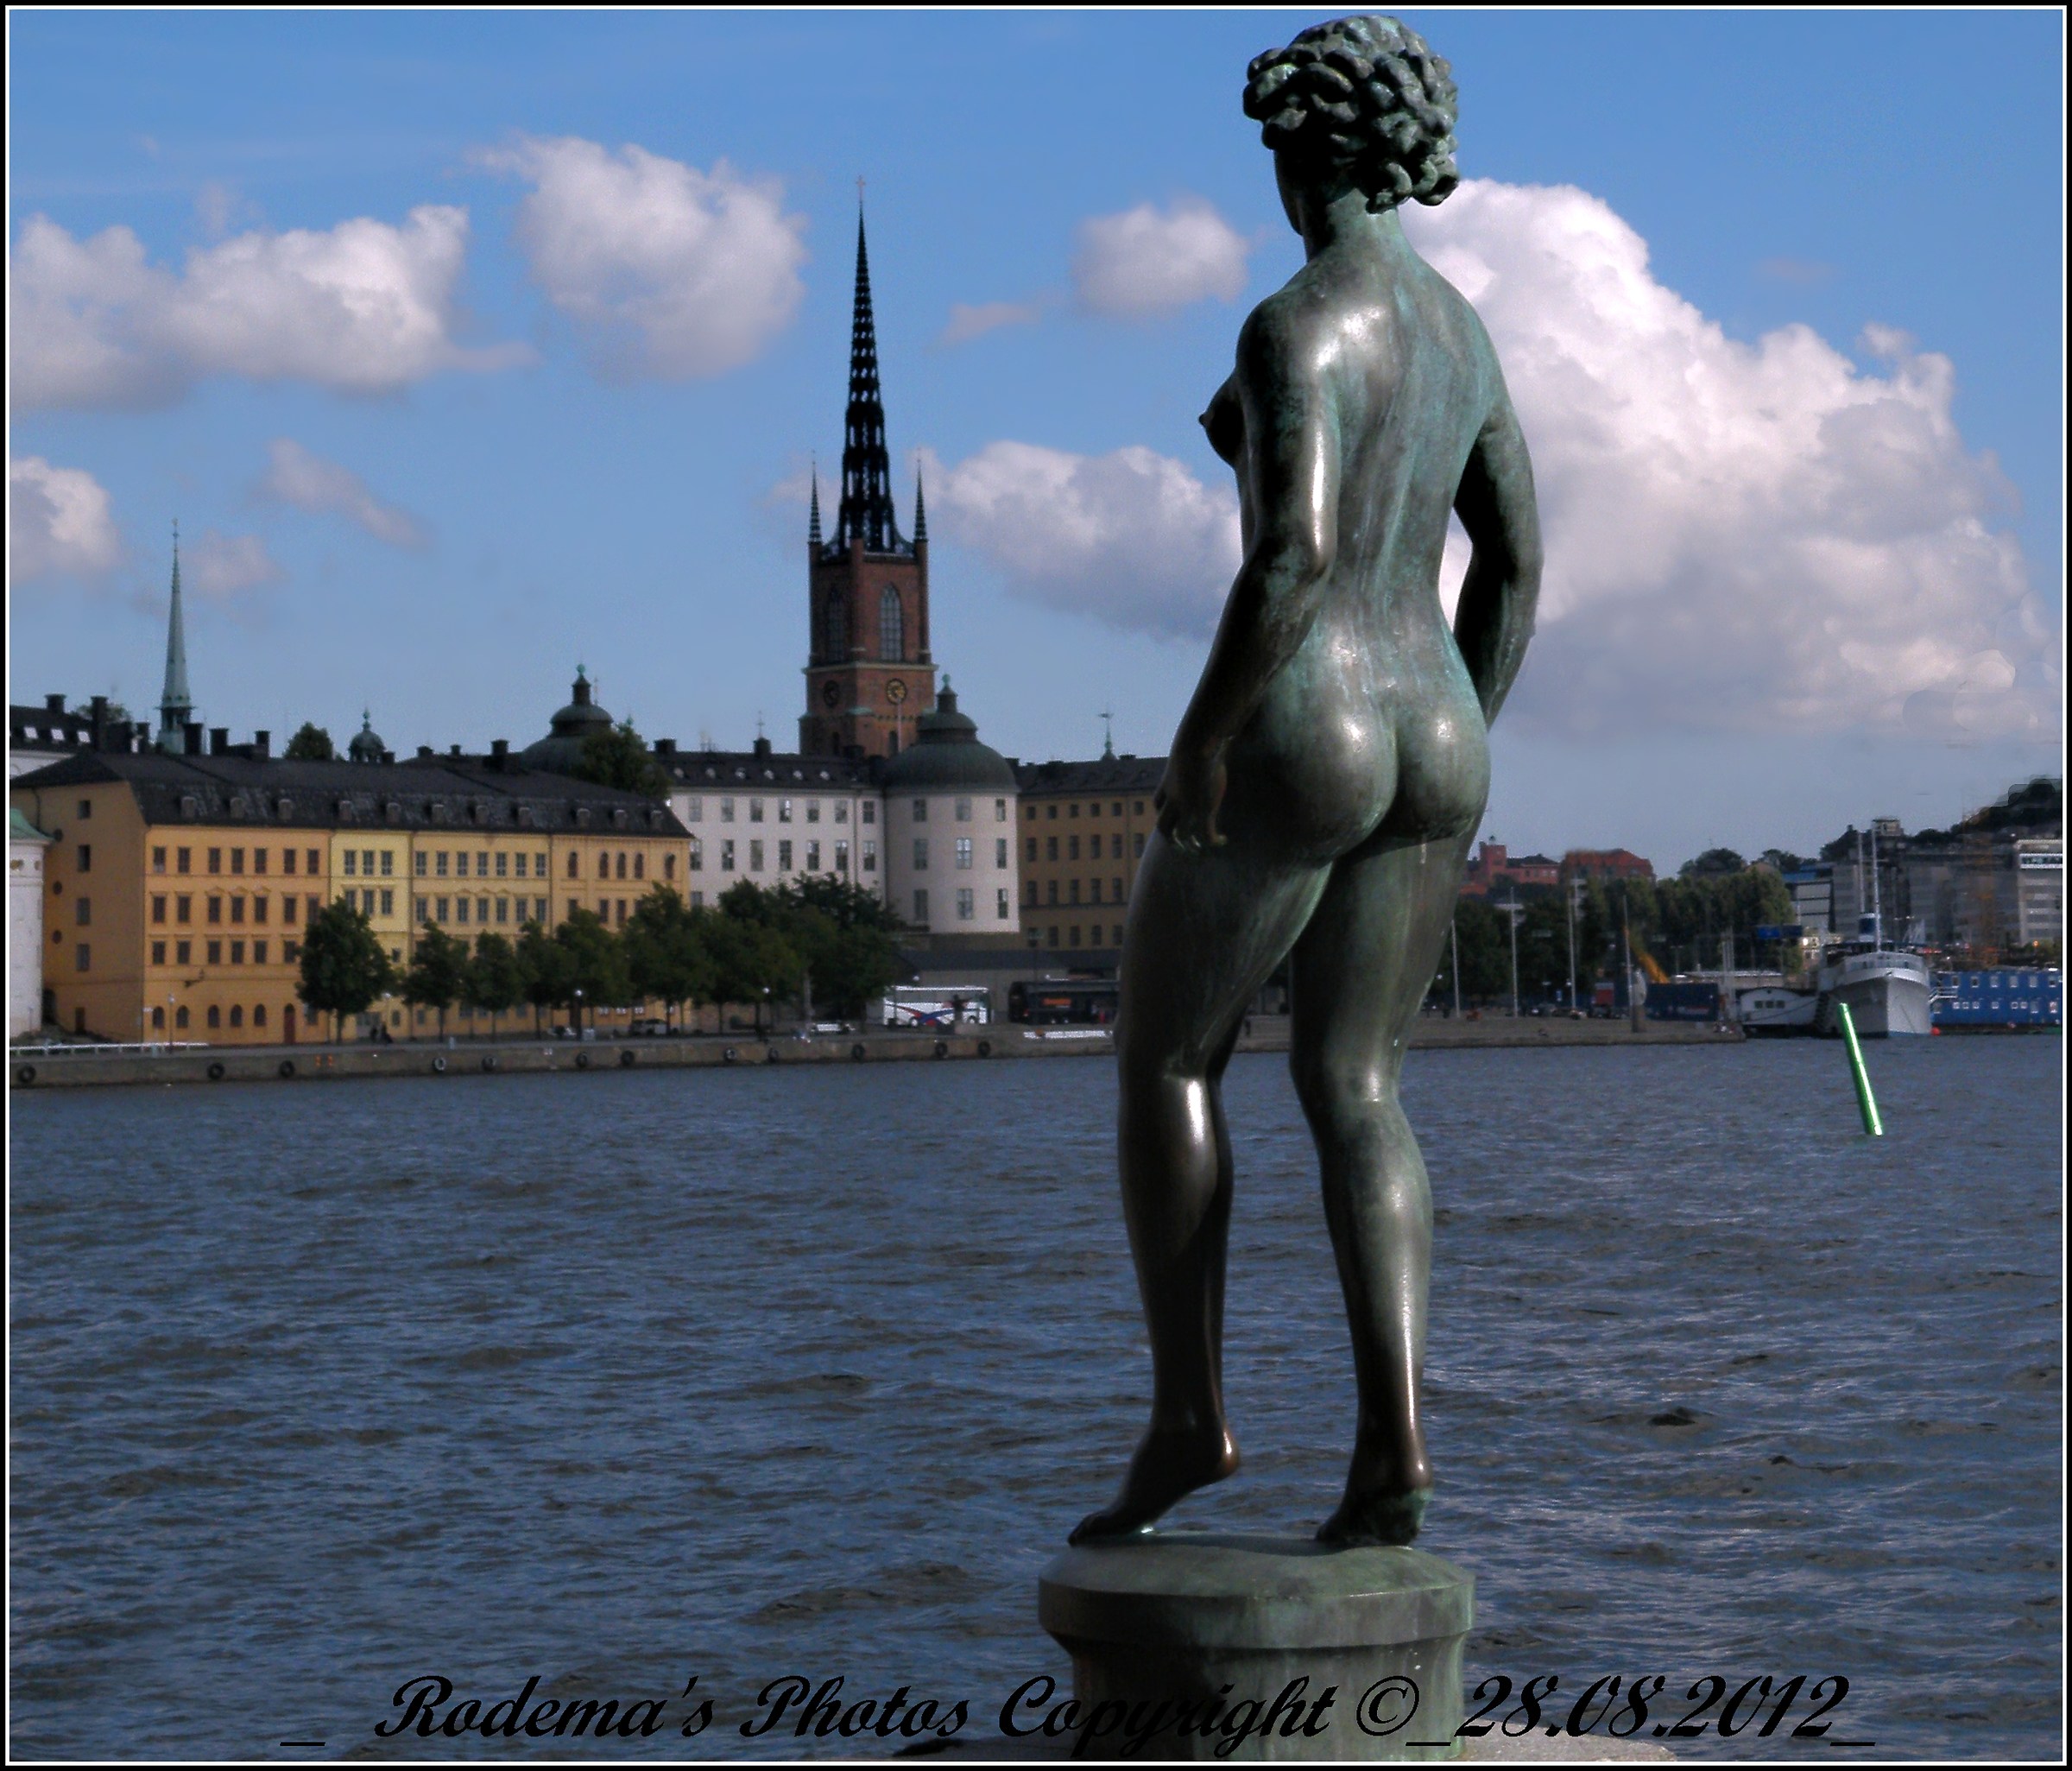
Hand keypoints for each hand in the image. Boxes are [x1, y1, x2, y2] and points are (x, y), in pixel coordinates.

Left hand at [1155, 740, 1227, 857]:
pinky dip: (1212, 841)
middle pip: (1162, 825)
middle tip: (1180, 846)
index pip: (1157, 802)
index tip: (1172, 813)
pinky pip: (1205, 835)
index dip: (1162, 810)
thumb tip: (1213, 732)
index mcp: (1168, 784)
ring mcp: (1187, 808)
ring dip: (1188, 846)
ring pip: (1180, 836)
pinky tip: (1222, 841)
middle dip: (1169, 837)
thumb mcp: (1190, 746)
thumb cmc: (1196, 740)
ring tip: (1198, 851)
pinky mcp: (1202, 812)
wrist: (1196, 747)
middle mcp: (1173, 800)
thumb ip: (1196, 746)